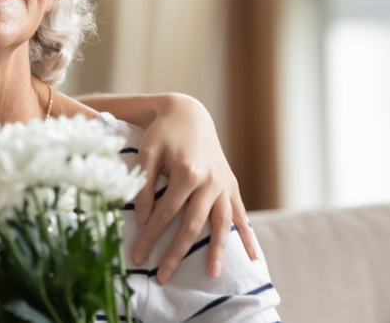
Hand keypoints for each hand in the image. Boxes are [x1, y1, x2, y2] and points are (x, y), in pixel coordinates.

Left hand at [128, 93, 256, 283]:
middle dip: (176, 253)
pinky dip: (246, 236)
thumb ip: (144, 184)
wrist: (189, 113)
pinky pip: (240, 214)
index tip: (137, 256)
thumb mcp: (147, 152)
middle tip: (163, 277)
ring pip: (220, 224)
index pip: (165, 213)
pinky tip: (252, 257)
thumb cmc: (163, 133)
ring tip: (213, 275)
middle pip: (192, 225)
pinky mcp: (231, 185)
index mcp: (187, 173)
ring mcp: (223, 185)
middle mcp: (210, 182)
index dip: (150, 236)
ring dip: (218, 251)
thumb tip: (142, 218)